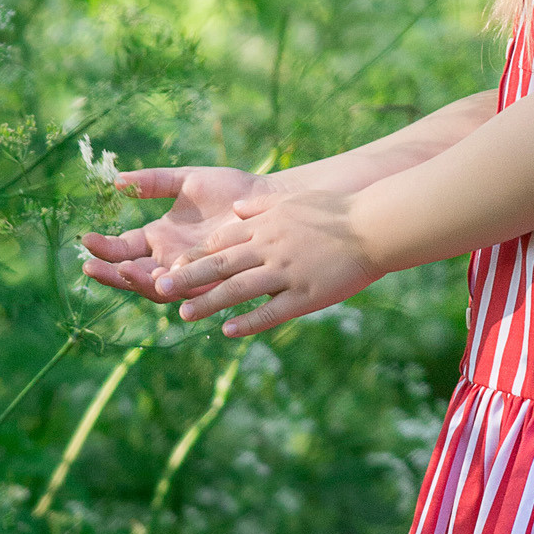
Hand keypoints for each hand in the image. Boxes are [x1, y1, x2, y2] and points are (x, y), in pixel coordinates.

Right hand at [78, 165, 264, 301]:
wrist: (267, 202)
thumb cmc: (230, 190)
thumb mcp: (186, 180)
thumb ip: (154, 181)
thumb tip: (117, 181)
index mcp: (160, 237)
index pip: (124, 249)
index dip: (105, 247)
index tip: (86, 239)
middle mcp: (170, 259)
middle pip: (132, 274)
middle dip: (111, 272)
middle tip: (90, 266)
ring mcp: (190, 272)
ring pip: (155, 287)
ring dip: (136, 281)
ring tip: (122, 270)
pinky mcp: (212, 281)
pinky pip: (187, 290)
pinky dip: (170, 285)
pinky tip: (158, 275)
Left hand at [158, 184, 378, 336]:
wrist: (374, 225)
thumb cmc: (337, 212)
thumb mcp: (293, 201)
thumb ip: (259, 206)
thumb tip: (233, 209)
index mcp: (266, 226)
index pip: (222, 242)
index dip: (194, 255)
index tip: (170, 264)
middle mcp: (270, 248)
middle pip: (221, 264)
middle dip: (187, 276)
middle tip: (159, 286)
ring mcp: (287, 272)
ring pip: (239, 288)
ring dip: (209, 302)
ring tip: (184, 313)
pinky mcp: (306, 294)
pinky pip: (271, 311)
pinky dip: (248, 322)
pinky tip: (228, 332)